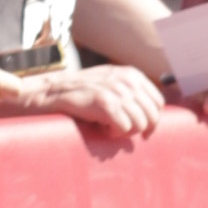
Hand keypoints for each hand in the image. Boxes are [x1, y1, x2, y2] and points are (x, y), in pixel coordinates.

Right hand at [15, 64, 167, 136]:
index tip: (141, 129)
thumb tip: (153, 115)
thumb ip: (130, 92)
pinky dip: (114, 133)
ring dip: (125, 131)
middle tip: (121, 129)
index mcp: (131, 74)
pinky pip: (125, 128)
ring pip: (140, 124)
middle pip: (152, 115)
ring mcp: (116, 91)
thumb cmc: (80, 94)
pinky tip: (102, 127)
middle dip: (140, 128)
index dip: (152, 119)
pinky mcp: (105, 103)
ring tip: (108, 126)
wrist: (48, 93)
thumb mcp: (109, 83)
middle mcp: (126, 80)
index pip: (158, 102)